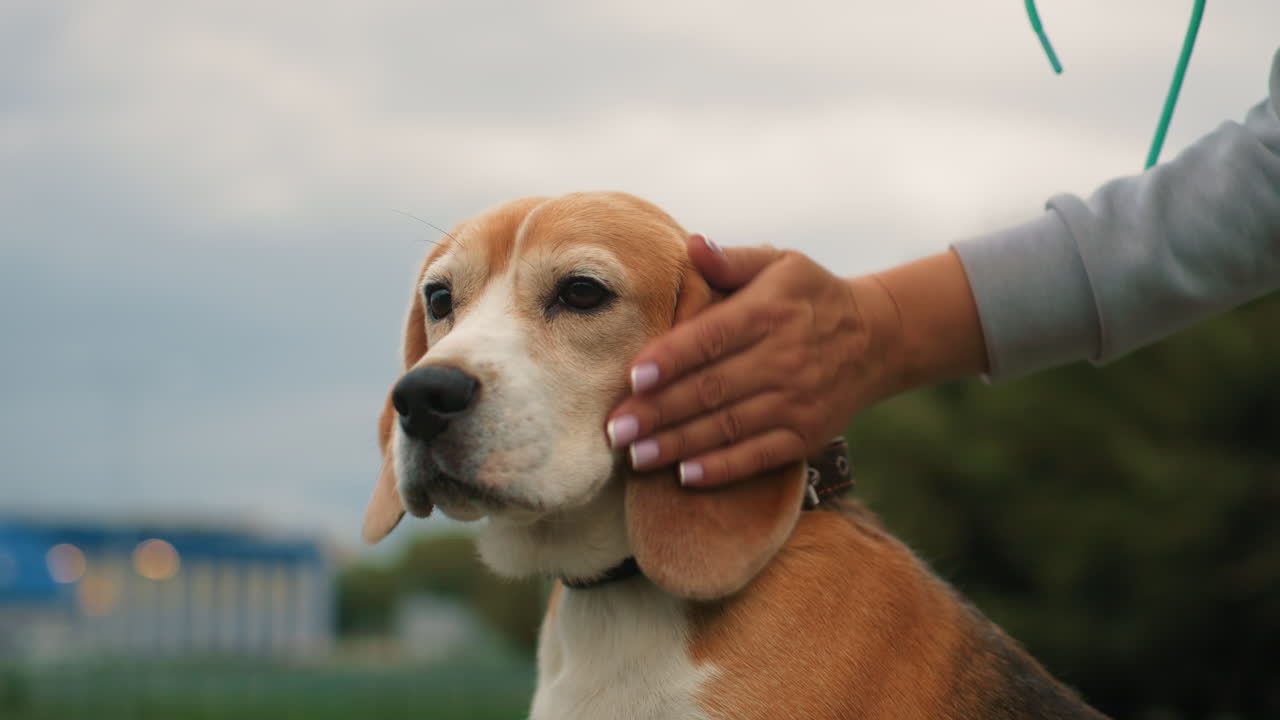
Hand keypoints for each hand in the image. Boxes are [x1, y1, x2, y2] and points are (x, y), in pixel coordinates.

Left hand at [606, 234, 903, 486]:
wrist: (878, 338)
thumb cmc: (811, 296)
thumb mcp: (780, 263)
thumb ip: (732, 260)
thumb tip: (692, 245)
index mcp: (769, 312)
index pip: (711, 338)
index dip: (671, 358)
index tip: (633, 377)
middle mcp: (785, 358)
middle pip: (711, 389)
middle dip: (659, 411)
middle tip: (614, 429)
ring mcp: (798, 401)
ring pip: (728, 427)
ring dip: (679, 444)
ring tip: (636, 456)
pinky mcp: (807, 434)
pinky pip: (759, 456)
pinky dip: (722, 468)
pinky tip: (685, 476)